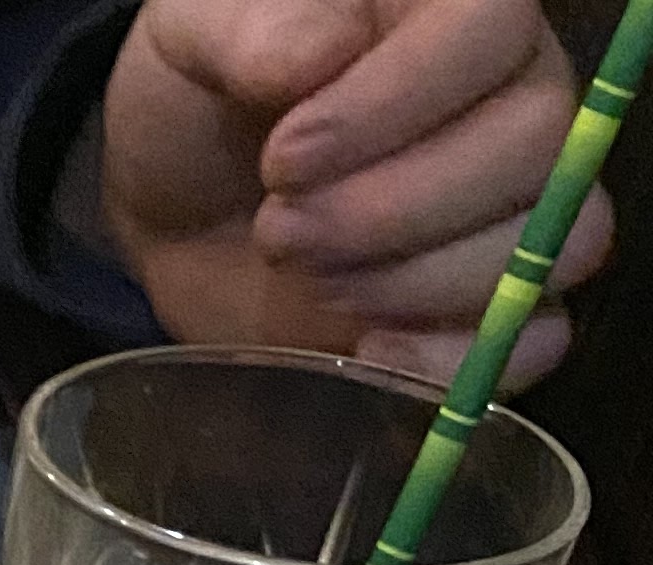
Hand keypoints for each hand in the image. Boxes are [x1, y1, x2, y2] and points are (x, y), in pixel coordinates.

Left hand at [101, 0, 612, 385]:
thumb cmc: (203, 100)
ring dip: (416, 281)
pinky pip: (536, 341)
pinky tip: (361, 348)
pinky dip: (450, 360)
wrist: (182, 209)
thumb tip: (322, 52)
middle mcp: (513, 96)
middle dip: (391, 208)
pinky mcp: (491, 307)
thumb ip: (256, 28)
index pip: (495, 28)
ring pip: (551, 244)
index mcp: (455, 11)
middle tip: (278, 232)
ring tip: (307, 276)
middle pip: (536, 147)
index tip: (283, 158)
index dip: (398, 98)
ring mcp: (517, 206)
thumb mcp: (198, 35)